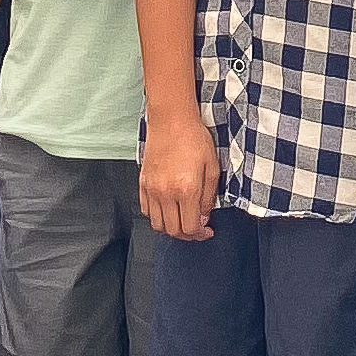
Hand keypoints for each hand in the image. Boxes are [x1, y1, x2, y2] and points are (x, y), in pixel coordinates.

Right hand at [139, 113, 221, 242]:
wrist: (171, 120)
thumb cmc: (194, 138)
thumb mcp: (212, 166)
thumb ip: (209, 196)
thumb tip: (205, 216)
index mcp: (186, 189)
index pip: (190, 227)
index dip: (200, 235)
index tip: (207, 231)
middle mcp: (166, 193)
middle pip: (173, 231)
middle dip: (187, 235)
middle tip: (197, 229)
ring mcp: (152, 190)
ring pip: (157, 225)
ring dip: (171, 228)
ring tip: (182, 221)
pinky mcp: (142, 184)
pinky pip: (146, 211)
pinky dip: (157, 217)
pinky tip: (168, 210)